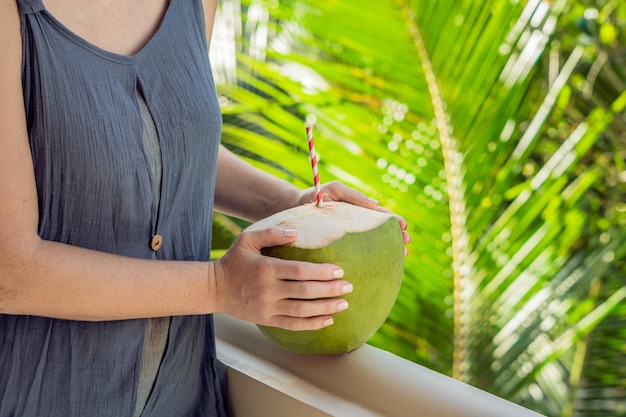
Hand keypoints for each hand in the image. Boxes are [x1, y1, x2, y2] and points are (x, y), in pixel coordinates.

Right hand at [212, 227, 352, 329]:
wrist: (214, 289)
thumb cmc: (234, 261)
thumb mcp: (247, 240)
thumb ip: (272, 233)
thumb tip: (296, 233)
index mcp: (266, 269)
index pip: (299, 271)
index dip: (321, 272)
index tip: (338, 270)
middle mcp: (268, 290)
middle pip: (305, 291)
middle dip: (329, 290)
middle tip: (348, 287)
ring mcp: (268, 308)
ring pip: (302, 311)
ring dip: (325, 308)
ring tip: (343, 304)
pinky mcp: (267, 320)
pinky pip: (292, 325)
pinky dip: (312, 324)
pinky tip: (328, 320)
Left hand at [296, 181, 410, 254]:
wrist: (293, 208)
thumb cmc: (315, 196)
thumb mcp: (334, 190)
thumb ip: (352, 195)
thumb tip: (376, 204)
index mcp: (357, 210)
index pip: (380, 216)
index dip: (393, 221)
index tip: (404, 226)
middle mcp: (356, 225)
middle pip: (382, 231)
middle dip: (397, 237)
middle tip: (407, 243)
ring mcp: (350, 237)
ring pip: (375, 244)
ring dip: (390, 249)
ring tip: (402, 256)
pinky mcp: (340, 247)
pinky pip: (359, 254)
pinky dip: (372, 259)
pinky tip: (380, 267)